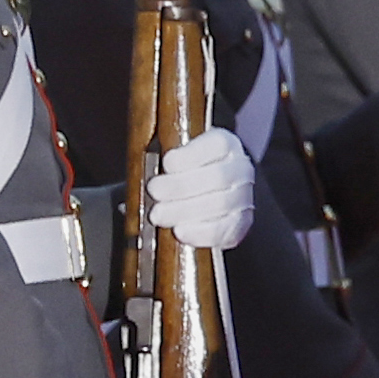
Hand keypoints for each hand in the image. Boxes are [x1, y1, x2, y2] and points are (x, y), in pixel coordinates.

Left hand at [144, 125, 258, 254]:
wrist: (214, 192)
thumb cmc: (188, 172)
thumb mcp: (177, 158)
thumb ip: (161, 166)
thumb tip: (133, 193)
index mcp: (225, 145)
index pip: (217, 145)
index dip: (193, 154)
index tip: (167, 162)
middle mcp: (241, 169)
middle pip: (217, 177)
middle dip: (181, 186)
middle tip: (155, 192)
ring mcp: (245, 197)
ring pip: (220, 204)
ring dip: (185, 210)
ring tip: (158, 215)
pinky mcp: (242, 223)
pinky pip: (224, 230)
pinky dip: (199, 232)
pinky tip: (179, 232)